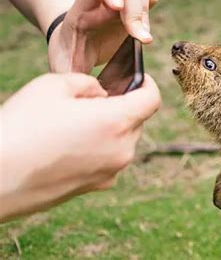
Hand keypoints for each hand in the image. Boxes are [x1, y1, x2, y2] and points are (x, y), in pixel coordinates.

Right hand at [0, 73, 159, 221]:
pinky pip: (109, 159)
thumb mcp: (53, 85)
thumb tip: (102, 94)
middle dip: (124, 105)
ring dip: (111, 127)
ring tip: (77, 122)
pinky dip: (101, 147)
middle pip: (137, 120)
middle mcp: (122, 150)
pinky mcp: (97, 186)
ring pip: (123, 140)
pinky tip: (70, 144)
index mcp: (117, 121)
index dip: (148, 84)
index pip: (152, 99)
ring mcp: (111, 172)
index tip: (139, 78)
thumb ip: (88, 83)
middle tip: (96, 98)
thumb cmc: (22, 126)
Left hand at [48, 0, 159, 72]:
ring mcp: (121, 2)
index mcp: (83, 10)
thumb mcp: (64, 67)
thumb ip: (73, 78)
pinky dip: (153, 0)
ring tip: (144, 39)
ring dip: (146, 13)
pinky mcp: (133, 8)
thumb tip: (91, 94)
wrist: (71, 46)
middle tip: (143, 40)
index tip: (117, 7)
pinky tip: (148, 23)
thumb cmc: (68, 57)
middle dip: (137, 13)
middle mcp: (104, 1)